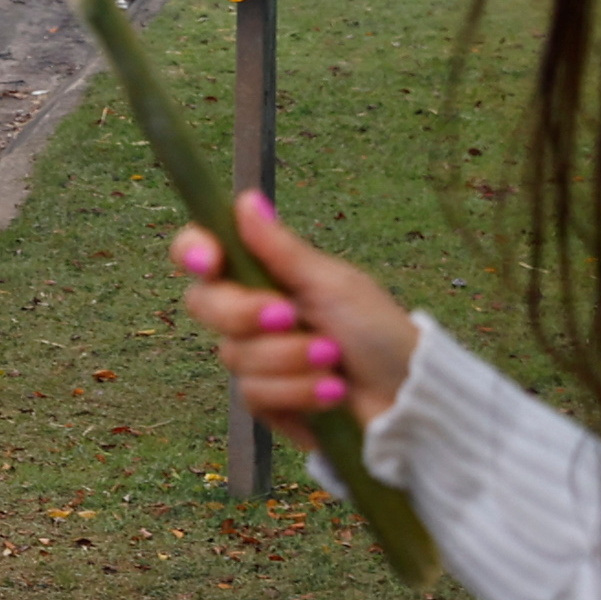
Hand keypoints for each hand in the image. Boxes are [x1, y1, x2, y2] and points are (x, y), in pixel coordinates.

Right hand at [170, 191, 414, 444]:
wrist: (408, 397)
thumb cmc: (377, 330)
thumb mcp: (331, 283)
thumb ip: (280, 249)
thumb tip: (245, 199)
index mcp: (263, 274)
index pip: (202, 252)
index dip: (193, 250)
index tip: (209, 261)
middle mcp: (249, 313)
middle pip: (204, 305)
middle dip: (246, 314)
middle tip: (289, 317)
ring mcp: (254, 358)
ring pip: (234, 355)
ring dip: (290, 359)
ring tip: (334, 361)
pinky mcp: (264, 400)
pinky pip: (254, 394)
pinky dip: (299, 391)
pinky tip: (332, 393)